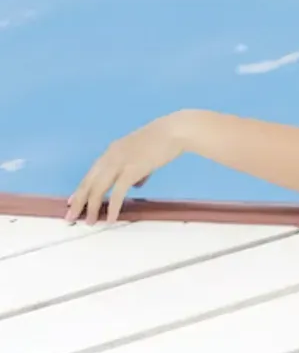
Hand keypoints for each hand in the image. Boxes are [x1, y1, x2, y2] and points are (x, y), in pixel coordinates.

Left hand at [67, 113, 190, 224]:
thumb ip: (137, 170)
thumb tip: (136, 184)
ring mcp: (119, 164)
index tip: (73, 201)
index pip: (91, 173)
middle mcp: (110, 157)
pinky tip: (110, 218)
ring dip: (92, 207)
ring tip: (88, 221)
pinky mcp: (131, 171)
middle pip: (89, 182)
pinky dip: (113, 207)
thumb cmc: (163, 140)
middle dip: (78, 201)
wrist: (174, 131)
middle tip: (70, 216)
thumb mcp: (143, 154)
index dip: (81, 189)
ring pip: (98, 189)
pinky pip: (117, 193)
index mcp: (112, 152)